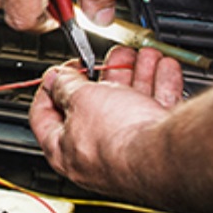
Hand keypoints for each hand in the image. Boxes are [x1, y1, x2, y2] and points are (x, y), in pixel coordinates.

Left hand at [30, 46, 182, 197]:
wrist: (168, 156)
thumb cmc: (118, 138)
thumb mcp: (80, 98)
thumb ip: (65, 85)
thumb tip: (54, 79)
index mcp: (64, 151)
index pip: (44, 117)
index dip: (49, 89)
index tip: (58, 73)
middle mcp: (95, 156)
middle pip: (93, 107)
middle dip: (104, 76)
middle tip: (108, 60)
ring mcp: (128, 154)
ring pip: (128, 105)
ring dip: (136, 74)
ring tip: (142, 56)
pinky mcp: (157, 149)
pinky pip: (154, 112)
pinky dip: (159, 87)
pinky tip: (164, 68)